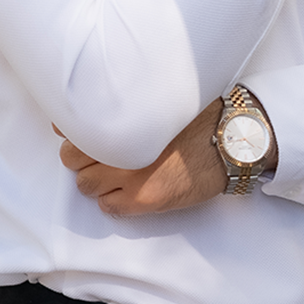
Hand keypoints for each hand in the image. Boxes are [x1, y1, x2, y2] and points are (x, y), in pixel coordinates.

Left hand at [55, 99, 225, 215]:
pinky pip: (108, 207)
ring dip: (94, 179)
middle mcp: (120, 147)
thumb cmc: (200, 114)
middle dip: (80, 155)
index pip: (72, 128)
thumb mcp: (160, 97)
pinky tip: (126, 190)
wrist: (231, 140)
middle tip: (96, 153)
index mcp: (123, 117)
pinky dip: (111, 200)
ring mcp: (130, 176)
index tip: (76, 131)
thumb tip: (93, 100)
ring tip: (113, 172)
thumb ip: (127, 100)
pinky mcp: (145, 200)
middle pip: (71, 157)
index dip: (71, 131)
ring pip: (85, 185)